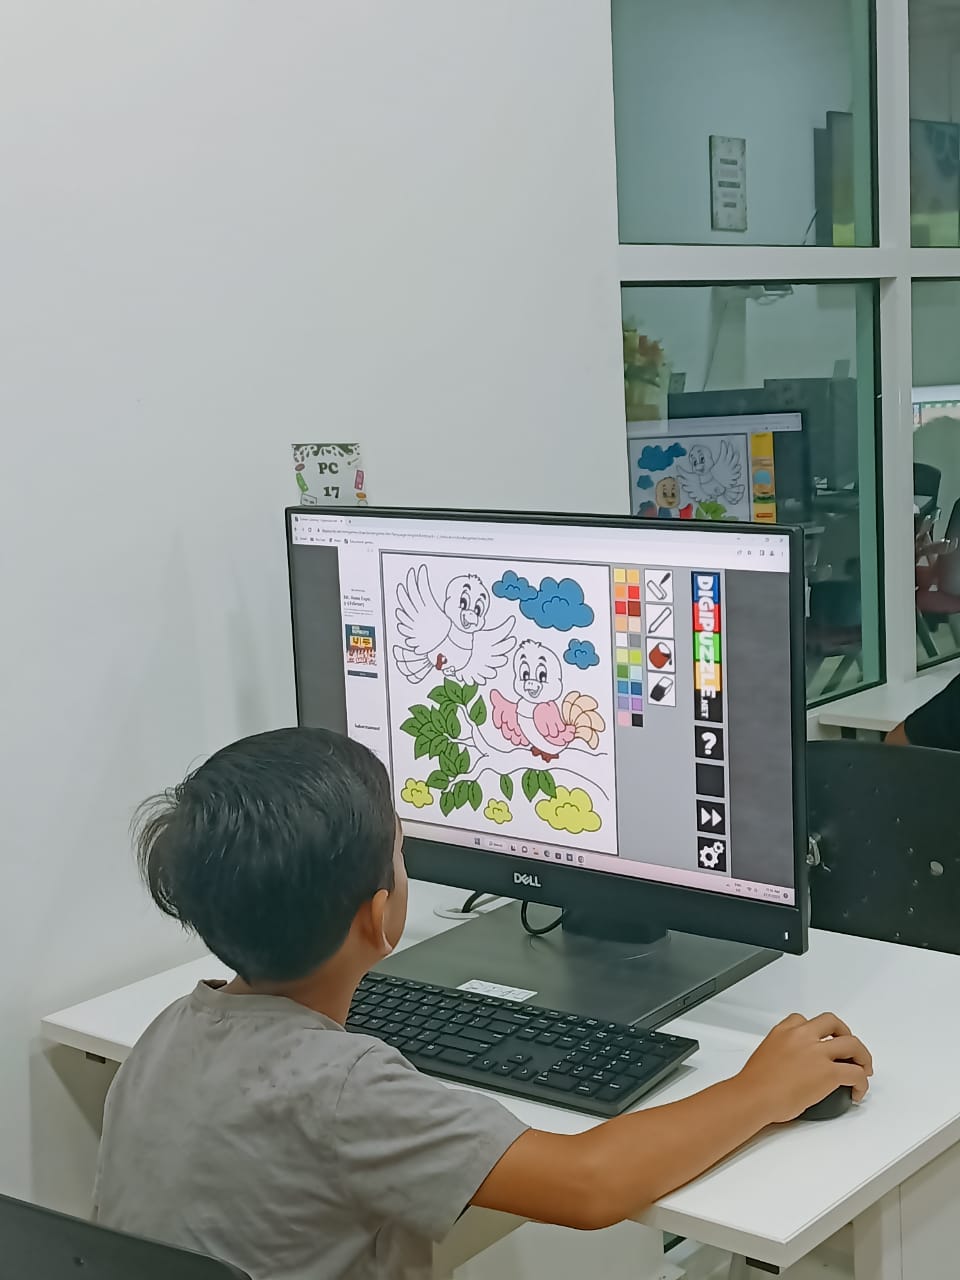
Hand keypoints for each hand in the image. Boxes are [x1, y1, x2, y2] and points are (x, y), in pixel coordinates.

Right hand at [737, 1013, 872, 1123]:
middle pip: (833, 1023)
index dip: (816, 1030)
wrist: (754, 1097)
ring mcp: (817, 1053)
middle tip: (850, 1050)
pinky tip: (857, 1092)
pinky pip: (856, 1073)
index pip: (803, 1019)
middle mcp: (802, 1036)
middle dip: (846, 1034)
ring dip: (862, 1056)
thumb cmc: (753, 1084)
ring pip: (852, 1043)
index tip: (820, 1041)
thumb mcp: (764, 1056)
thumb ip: (780, 1053)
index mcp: (783, 1032)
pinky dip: (862, 1083)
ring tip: (863, 1069)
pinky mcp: (829, 1073)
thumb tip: (789, 1067)